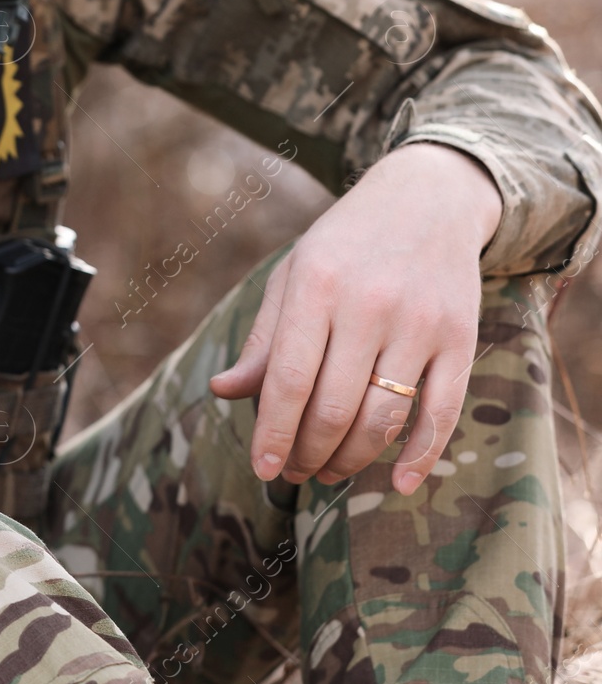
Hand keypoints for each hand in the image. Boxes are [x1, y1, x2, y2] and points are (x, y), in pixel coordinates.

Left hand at [210, 143, 501, 494]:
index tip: (262, 468)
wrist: (428, 199)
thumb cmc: (345, 247)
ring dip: (351, 459)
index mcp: (316, 286)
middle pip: (333, 407)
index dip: (273, 432)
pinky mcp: (461, 337)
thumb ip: (264, 339)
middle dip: (308, 453)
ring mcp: (420, 322)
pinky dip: (421, 455)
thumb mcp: (292, 276)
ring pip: (383, 417)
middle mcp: (369, 304)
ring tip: (328, 471)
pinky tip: (399, 484)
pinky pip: (442, 411)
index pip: (289, 379)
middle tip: (294, 472)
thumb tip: (222, 391)